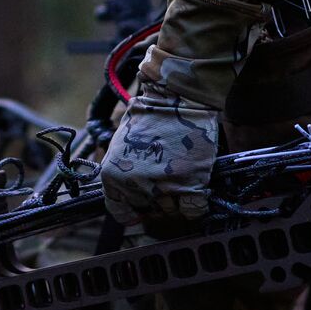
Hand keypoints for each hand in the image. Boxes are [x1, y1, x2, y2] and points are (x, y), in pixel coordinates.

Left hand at [99, 84, 220, 226]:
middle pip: (150, 210)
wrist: (176, 97)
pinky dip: (196, 204)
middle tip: (166, 178)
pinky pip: (193, 209)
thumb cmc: (149, 116)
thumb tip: (129, 194)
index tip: (140, 211)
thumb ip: (122, 171)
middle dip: (159, 198)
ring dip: (178, 197)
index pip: (119, 211)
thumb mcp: (121, 144)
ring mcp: (163, 186)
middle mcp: (135, 185)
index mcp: (113, 176)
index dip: (132, 211)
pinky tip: (196, 189)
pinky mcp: (190, 183)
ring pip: (172, 210)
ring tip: (180, 174)